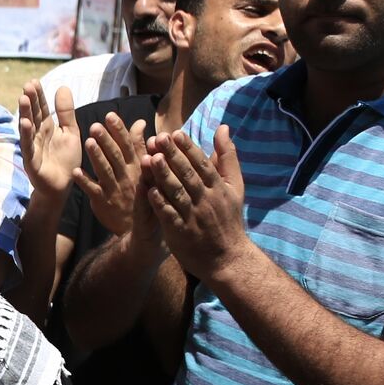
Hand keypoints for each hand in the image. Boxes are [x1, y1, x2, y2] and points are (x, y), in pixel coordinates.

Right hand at [18, 81, 79, 207]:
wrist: (63, 186)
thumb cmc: (65, 159)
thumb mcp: (70, 132)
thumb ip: (66, 112)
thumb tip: (62, 86)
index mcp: (47, 128)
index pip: (41, 108)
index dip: (38, 96)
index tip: (34, 81)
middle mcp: (37, 136)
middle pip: (33, 115)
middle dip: (30, 101)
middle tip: (27, 85)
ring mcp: (33, 148)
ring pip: (28, 128)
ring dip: (24, 114)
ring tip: (23, 99)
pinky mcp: (32, 162)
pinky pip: (29, 147)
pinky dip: (26, 135)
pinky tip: (25, 123)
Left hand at [75, 113, 148, 239]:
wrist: (136, 227)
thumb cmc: (140, 192)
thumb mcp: (145, 169)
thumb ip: (139, 146)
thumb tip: (140, 122)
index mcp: (137, 166)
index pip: (128, 145)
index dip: (119, 130)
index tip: (110, 115)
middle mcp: (127, 175)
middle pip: (116, 155)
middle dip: (106, 140)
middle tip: (95, 125)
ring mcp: (114, 189)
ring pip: (105, 170)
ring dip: (97, 157)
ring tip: (88, 142)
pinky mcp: (103, 202)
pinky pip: (93, 190)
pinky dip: (84, 181)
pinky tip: (75, 171)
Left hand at [143, 127, 248, 281]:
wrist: (227, 257)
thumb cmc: (229, 218)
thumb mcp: (235, 186)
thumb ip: (226, 157)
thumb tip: (222, 127)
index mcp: (218, 187)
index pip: (202, 164)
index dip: (188, 148)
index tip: (176, 133)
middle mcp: (206, 199)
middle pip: (188, 174)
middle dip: (173, 156)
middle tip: (158, 138)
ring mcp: (194, 216)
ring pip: (177, 192)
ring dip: (163, 175)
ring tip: (150, 159)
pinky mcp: (181, 232)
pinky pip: (169, 215)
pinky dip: (160, 203)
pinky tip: (148, 191)